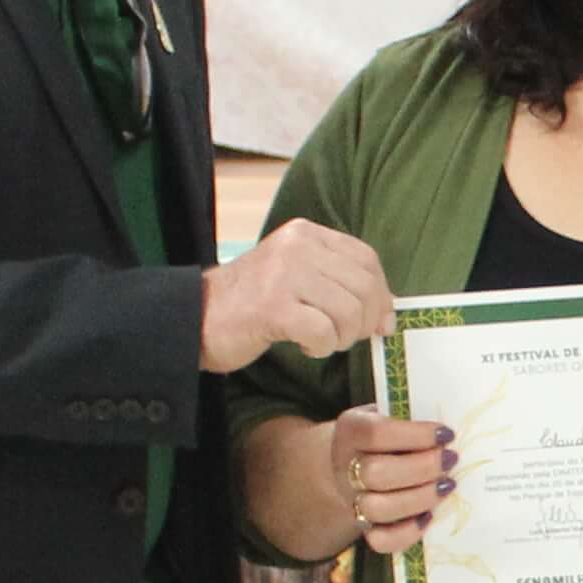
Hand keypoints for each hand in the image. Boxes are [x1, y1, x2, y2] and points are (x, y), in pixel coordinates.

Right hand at [202, 220, 392, 370]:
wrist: (196, 316)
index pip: (366, 259)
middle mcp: (296, 247)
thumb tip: (387, 314)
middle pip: (363, 288)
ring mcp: (283, 274)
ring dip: (340, 338)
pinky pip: (323, 333)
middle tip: (342, 337)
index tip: (379, 322)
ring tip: (318, 339)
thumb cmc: (251, 303)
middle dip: (363, 323)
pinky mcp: (273, 307)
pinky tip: (302, 345)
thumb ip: (338, 282)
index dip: (381, 294)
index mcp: (306, 234)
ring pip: (348, 312)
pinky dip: (320, 348)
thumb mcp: (296, 275)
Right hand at [326, 406, 454, 550]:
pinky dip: (408, 532)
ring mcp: (353, 499)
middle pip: (375, 473)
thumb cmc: (386, 435)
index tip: (446, 434)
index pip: (376, 433)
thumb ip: (413, 418)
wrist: (355, 462)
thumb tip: (450, 432)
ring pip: (377, 508)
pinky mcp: (365, 527)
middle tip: (450, 459)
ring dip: (420, 499)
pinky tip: (429, 516)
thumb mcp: (392, 414)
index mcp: (351, 430)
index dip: (416, 435)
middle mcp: (345, 466)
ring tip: (447, 486)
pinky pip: (381, 540)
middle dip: (422, 468)